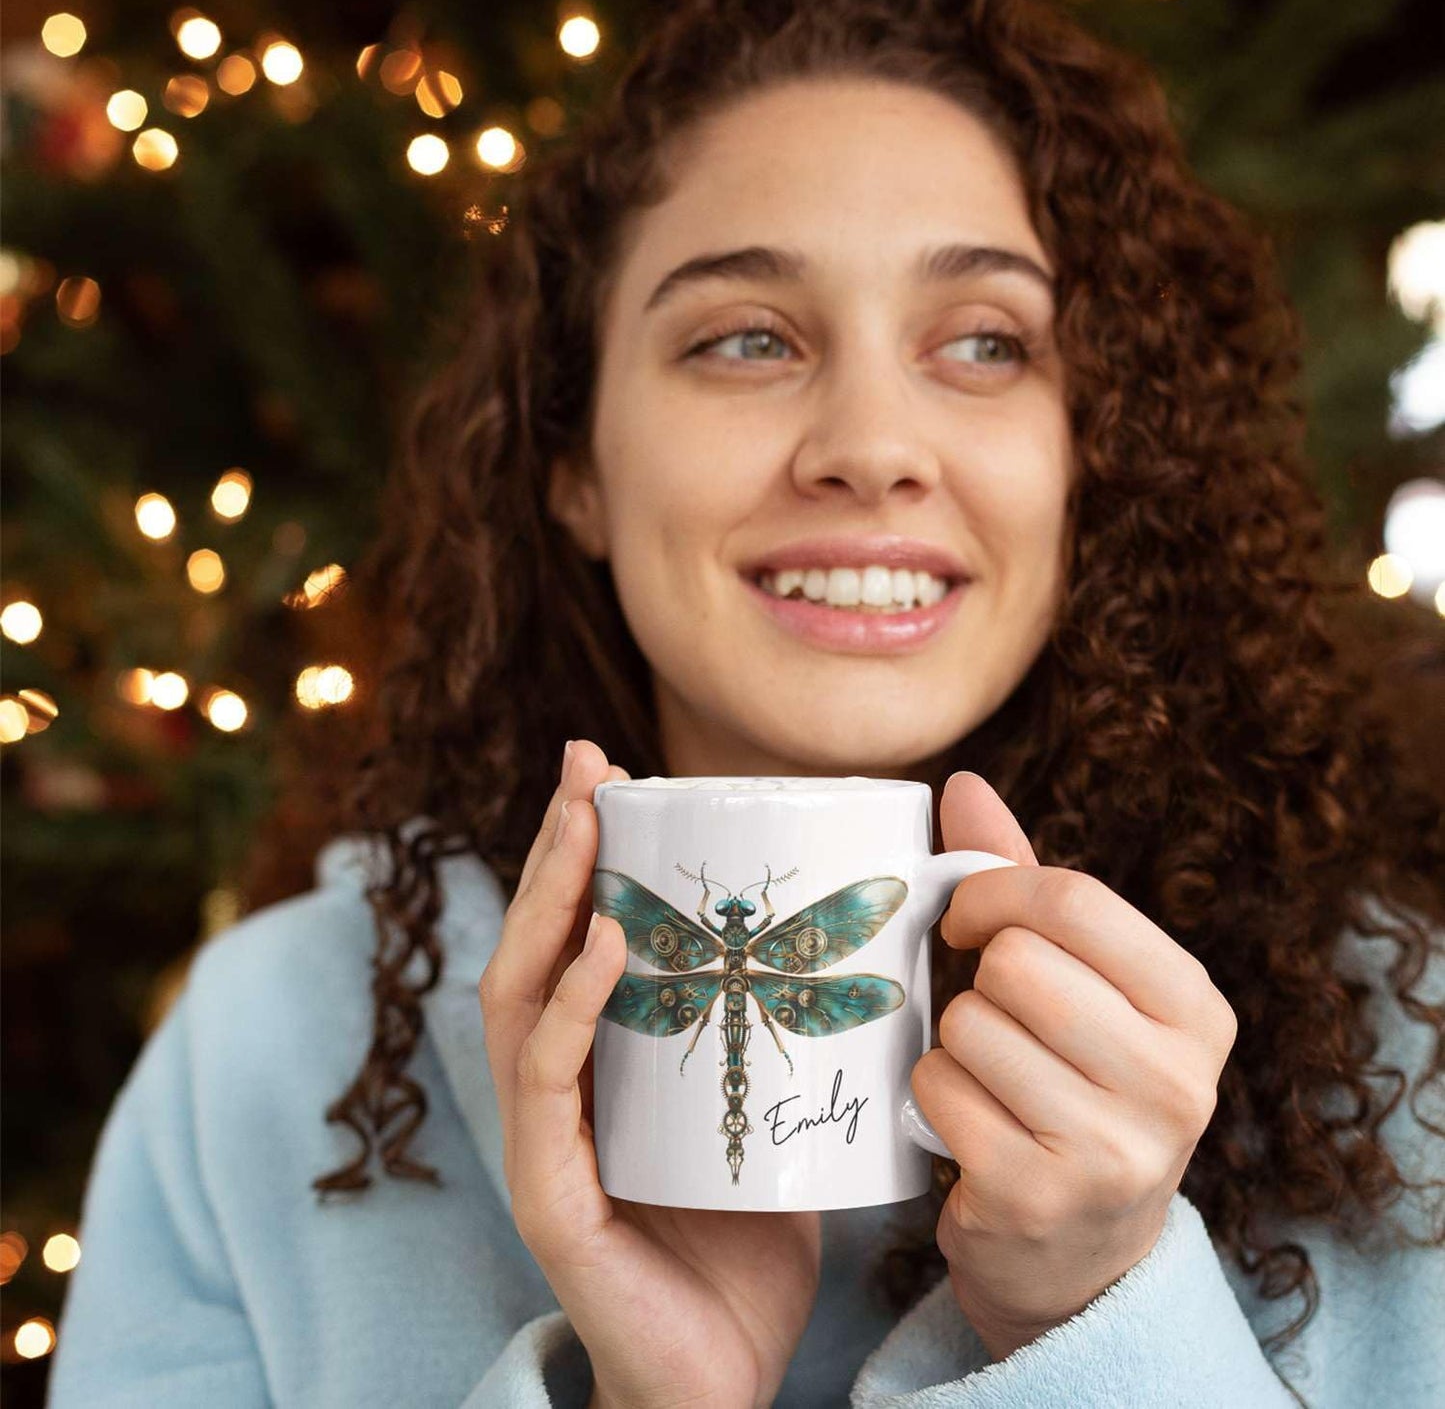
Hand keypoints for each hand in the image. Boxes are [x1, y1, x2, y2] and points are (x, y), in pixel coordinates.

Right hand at [479, 739, 820, 1408]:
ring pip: (520, 996)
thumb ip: (785, 1034)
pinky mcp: (554, 1196)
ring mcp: (547, 1141)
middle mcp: (561, 1089)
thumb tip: (862, 944)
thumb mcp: (773, 1108)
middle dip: (557, 846)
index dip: (585, 854)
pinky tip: (600, 946)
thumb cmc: (750, 1241)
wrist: (728, 1380)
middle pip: (537, 944)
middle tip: (585, 762)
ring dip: (549, 901)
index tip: (613, 771)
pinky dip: (569, 1007)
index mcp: (604, 1064)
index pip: (575, 939)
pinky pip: (548, 1085)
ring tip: (585, 826)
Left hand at [912, 772, 1236, 1360]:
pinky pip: (938, 1089)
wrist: (1078, 1255)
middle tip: (990, 1015)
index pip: (1075, 899)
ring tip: (989, 1078)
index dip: (993, 893)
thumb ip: (1023, 882)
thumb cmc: (1070, 1083)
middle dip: (976, 981)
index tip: (965, 920)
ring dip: (953, 1043)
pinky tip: (971, 1125)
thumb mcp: (1074, 981)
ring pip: (968, 1024)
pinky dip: (931, 1095)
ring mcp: (1112, 1150)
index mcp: (1195, 1008)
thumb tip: (962, 782)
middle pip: (1016, 963)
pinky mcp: (1038, 1197)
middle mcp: (1175, 1082)